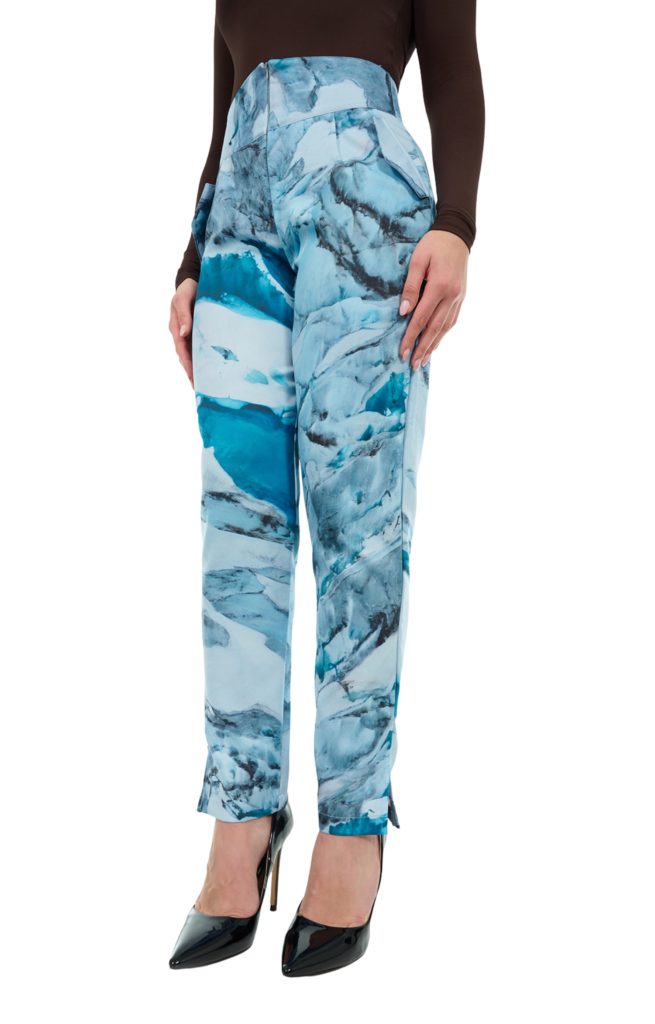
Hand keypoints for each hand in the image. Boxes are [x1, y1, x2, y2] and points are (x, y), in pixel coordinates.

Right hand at [168, 277, 197, 390]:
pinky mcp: (197, 334)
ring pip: (191, 356)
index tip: (192, 376)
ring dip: (196, 370)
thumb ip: (183, 315)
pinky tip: (210, 369)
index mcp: (175, 328)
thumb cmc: (187, 289)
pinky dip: (203, 360)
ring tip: (204, 385)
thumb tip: (183, 333)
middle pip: (185, 357)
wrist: (193, 282)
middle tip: (199, 388)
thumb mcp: (182, 298)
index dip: (186, 364)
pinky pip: (199, 349)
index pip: (180, 350)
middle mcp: (181, 334)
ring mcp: (188, 335)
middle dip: (191, 373)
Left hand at [398, 230, 469, 369]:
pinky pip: (453, 321)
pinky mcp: (463, 297)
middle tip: (412, 365)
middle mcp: (452, 295)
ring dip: (433, 346)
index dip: (411, 337)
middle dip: (422, 348)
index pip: (421, 318)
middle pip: (435, 328)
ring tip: (423, 361)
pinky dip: (444, 335)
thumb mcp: (417, 260)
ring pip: (446, 328)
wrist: (457, 235)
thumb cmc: (433, 245)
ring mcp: (460, 297)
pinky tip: (436, 344)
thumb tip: (403, 312)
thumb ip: (410, 286)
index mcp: (439, 285)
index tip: (402, 352)